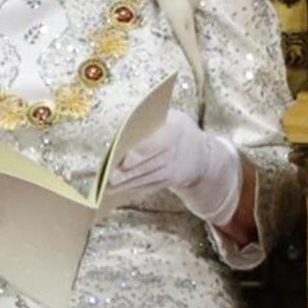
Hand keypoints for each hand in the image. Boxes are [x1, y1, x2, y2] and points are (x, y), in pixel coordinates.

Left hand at [106, 110, 242, 224]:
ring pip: (148, 178)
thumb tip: (119, 127)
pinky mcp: (170, 181)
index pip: (157, 142)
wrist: (199, 151)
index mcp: (176, 129)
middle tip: (110, 177)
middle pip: (150, 164)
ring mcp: (175, 169)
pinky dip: (134, 188)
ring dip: (128, 184)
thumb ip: (148, 121)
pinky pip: (150, 186)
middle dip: (129, 173)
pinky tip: (119, 191)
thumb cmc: (173, 127)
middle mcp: (176, 152)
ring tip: (108, 187)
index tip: (125, 160)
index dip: (141, 152)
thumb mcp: (169, 117)